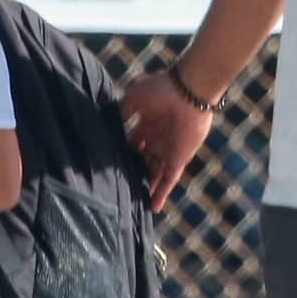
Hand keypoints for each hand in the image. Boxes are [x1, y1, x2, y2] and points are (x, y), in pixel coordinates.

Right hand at [121, 71, 213, 211]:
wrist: (189, 90)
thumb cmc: (161, 90)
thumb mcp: (133, 98)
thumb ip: (121, 112)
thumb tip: (107, 124)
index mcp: (147, 124)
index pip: (132, 144)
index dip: (122, 154)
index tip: (109, 167)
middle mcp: (157, 139)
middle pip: (143, 161)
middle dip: (133, 173)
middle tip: (119, 188)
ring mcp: (168, 150)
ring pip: (155, 173)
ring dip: (146, 186)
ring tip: (133, 203)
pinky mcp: (179, 158)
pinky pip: (169, 179)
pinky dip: (162, 193)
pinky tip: (152, 207)